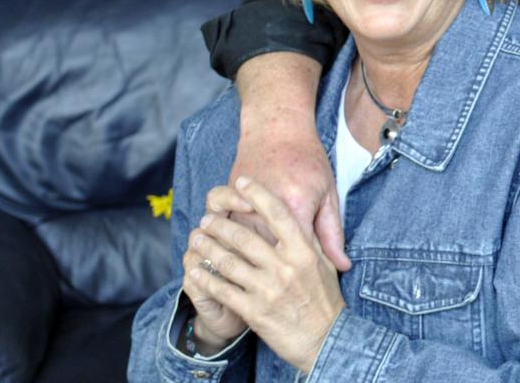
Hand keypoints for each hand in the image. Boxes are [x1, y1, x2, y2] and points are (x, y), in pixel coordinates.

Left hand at [190, 179, 345, 373]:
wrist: (325, 339)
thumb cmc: (325, 300)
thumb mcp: (324, 264)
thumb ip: (314, 239)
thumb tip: (303, 214)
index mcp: (304, 250)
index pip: (277, 213)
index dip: (257, 194)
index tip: (242, 181)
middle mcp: (285, 266)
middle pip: (244, 236)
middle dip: (219, 224)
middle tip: (207, 218)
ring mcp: (268, 289)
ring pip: (228, 261)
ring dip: (207, 247)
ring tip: (197, 238)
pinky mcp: (254, 310)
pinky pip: (222, 289)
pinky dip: (204, 278)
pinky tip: (194, 270)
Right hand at [233, 52, 349, 271]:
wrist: (276, 125)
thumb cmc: (308, 160)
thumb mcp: (328, 194)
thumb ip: (332, 234)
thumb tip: (342, 267)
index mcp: (296, 207)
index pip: (296, 257)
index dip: (302, 278)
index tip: (307, 290)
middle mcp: (264, 208)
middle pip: (262, 256)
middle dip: (269, 279)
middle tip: (277, 294)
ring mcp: (241, 203)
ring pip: (234, 244)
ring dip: (239, 263)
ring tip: (247, 278)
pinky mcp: (227, 198)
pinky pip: (219, 226)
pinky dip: (221, 240)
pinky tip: (228, 248)